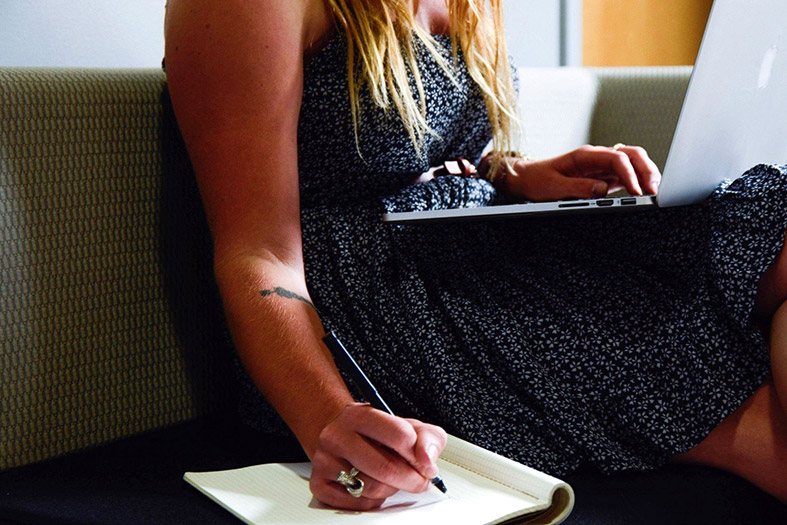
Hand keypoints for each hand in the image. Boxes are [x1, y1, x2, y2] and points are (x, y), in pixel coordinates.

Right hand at [309, 403, 447, 509]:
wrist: (341, 437)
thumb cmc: (378, 434)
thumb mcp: (407, 426)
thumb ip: (427, 438)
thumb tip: (427, 461)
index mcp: (360, 415)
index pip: (399, 435)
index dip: (418, 454)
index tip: (424, 462)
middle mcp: (337, 435)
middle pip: (385, 468)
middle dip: (411, 479)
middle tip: (419, 480)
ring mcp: (325, 460)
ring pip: (372, 488)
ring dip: (391, 489)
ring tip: (391, 478)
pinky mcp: (319, 484)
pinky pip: (359, 503)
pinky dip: (374, 499)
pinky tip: (373, 484)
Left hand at [502, 145, 661, 201]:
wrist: (526, 179)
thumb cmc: (537, 180)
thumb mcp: (553, 187)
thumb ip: (578, 188)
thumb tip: (602, 191)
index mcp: (586, 155)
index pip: (617, 158)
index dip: (630, 174)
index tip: (636, 191)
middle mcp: (598, 158)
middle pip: (632, 155)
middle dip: (647, 169)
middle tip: (655, 190)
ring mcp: (602, 167)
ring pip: (633, 164)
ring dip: (646, 175)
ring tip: (654, 193)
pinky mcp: (604, 178)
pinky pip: (627, 176)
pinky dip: (639, 183)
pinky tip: (644, 194)